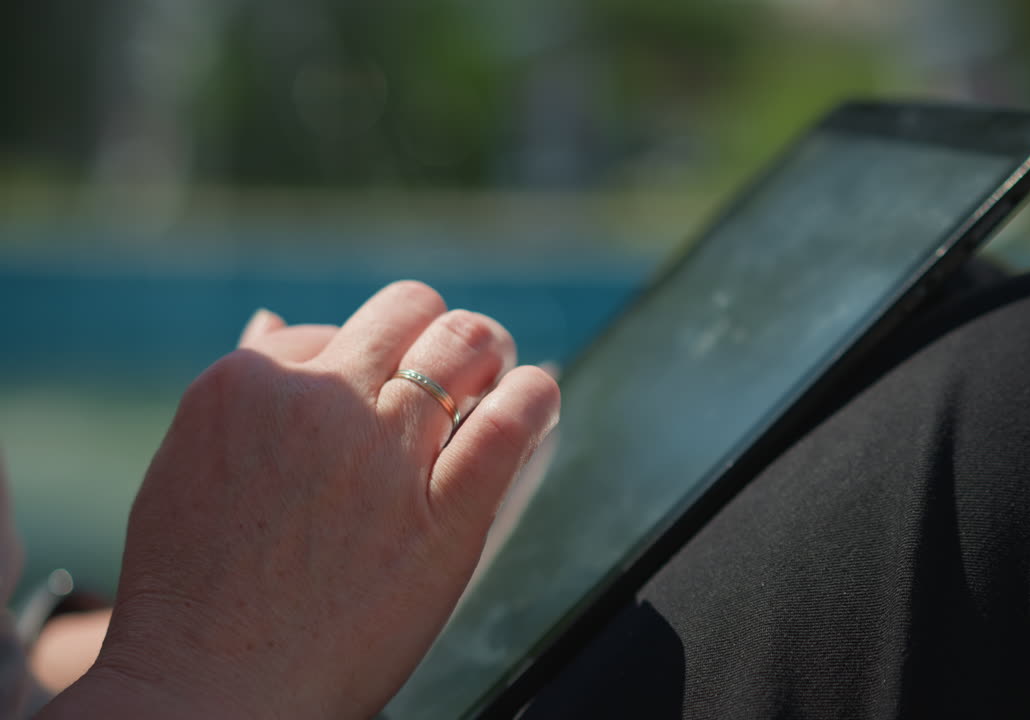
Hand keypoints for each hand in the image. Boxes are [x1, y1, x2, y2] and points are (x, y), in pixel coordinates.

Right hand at [40, 282, 559, 718]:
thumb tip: (274, 322)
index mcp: (249, 383)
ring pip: (465, 344)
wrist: (215, 692)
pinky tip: (537, 398)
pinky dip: (534, 398)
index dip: (365, 359)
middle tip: (455, 360)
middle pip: (408, 311)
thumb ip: (246, 396)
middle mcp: (322, 399)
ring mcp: (385, 451)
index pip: (334, 329)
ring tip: (498, 371)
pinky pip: (512, 420)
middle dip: (435, 328)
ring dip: (490, 350)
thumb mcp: (190, 469)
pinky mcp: (445, 511)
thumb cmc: (193, 595)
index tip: (380, 390)